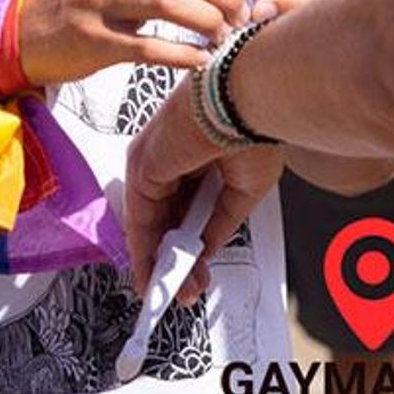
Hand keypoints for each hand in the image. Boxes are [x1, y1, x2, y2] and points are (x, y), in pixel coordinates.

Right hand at [19, 0, 248, 86]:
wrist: (20, 29)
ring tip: (221, 39)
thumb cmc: (77, 2)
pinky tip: (198, 61)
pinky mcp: (91, 39)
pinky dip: (180, 55)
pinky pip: (146, 47)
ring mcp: (99, 0)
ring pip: (169, 2)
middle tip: (239, 19)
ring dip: (206, 22)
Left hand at [125, 76, 282, 301]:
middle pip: (162, 217)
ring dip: (159, 263)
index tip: (194, 271)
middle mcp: (166, 156)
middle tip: (186, 291)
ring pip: (149, 222)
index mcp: (191, 153)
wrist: (249, 98)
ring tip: (171, 295)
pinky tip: (153, 279)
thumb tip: (207, 248)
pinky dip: (145, 252)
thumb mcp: (241, 188)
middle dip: (174, 260)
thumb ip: (219, 221)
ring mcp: (150, 161)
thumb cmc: (254, 128)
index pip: (181, 205)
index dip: (187, 240)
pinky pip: (140, 219)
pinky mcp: (142, 167)